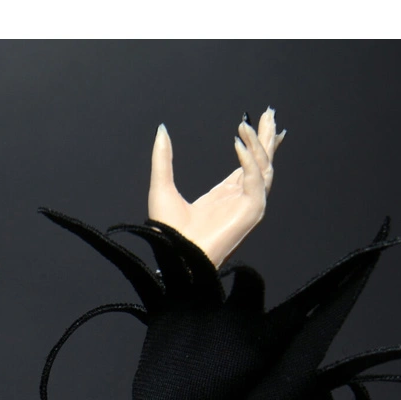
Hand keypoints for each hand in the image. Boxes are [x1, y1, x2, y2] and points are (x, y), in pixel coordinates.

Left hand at [148, 108, 285, 267]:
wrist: (174, 254)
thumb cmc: (168, 231)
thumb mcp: (162, 186)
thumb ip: (163, 158)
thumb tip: (161, 130)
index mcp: (224, 196)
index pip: (247, 165)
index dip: (253, 144)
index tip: (256, 123)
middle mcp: (239, 199)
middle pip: (261, 162)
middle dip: (265, 137)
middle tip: (269, 113)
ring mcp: (249, 205)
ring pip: (264, 167)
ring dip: (259, 143)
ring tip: (252, 122)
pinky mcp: (252, 210)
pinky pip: (255, 178)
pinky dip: (249, 159)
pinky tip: (238, 143)